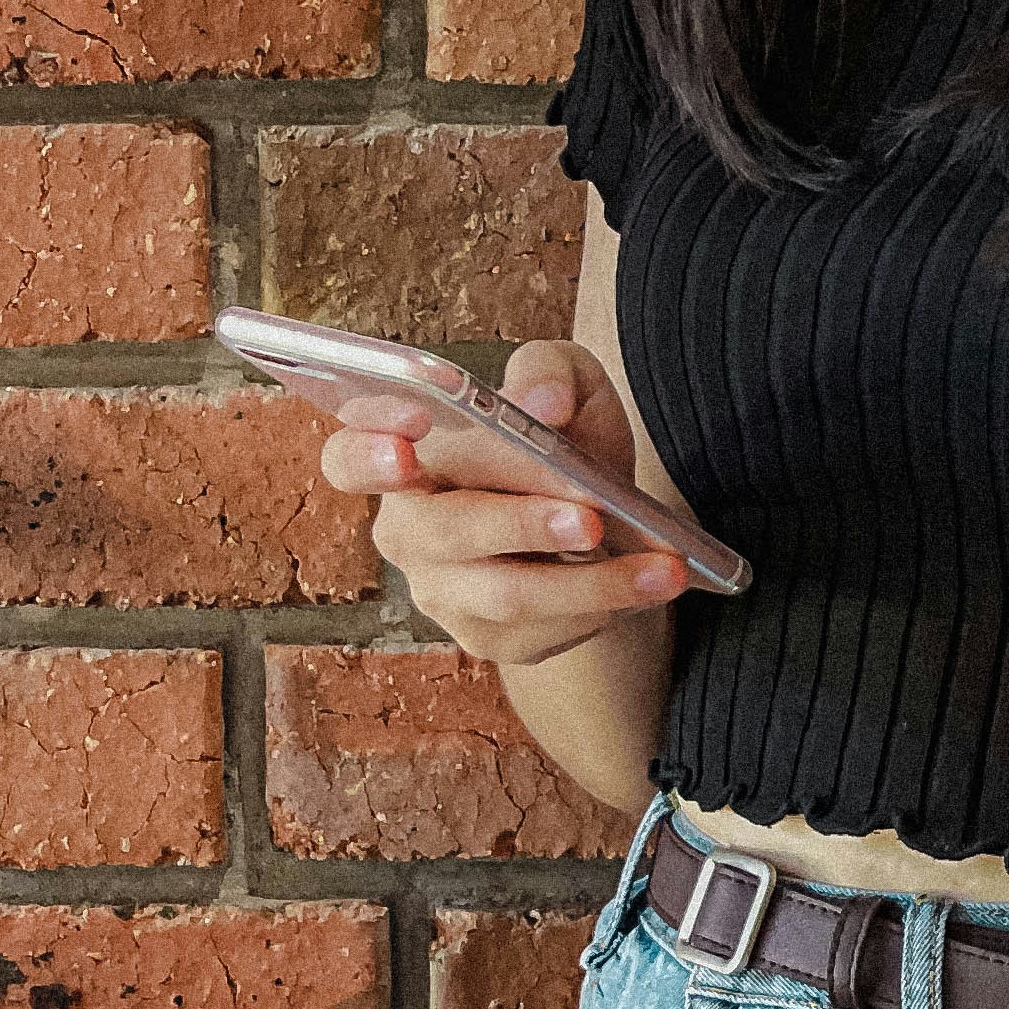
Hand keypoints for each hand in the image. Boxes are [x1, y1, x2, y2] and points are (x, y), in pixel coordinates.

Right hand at [315, 337, 689, 670]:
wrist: (600, 524)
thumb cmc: (561, 441)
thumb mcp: (567, 384)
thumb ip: (551, 371)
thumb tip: (541, 401)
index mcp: (402, 456)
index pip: (349, 458)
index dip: (368, 453)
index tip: (409, 444)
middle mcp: (408, 529)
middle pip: (444, 533)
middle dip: (520, 523)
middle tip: (590, 516)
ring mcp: (442, 591)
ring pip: (507, 594)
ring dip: (591, 580)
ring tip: (659, 563)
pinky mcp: (486, 638)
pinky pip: (545, 629)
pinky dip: (607, 604)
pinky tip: (650, 583)